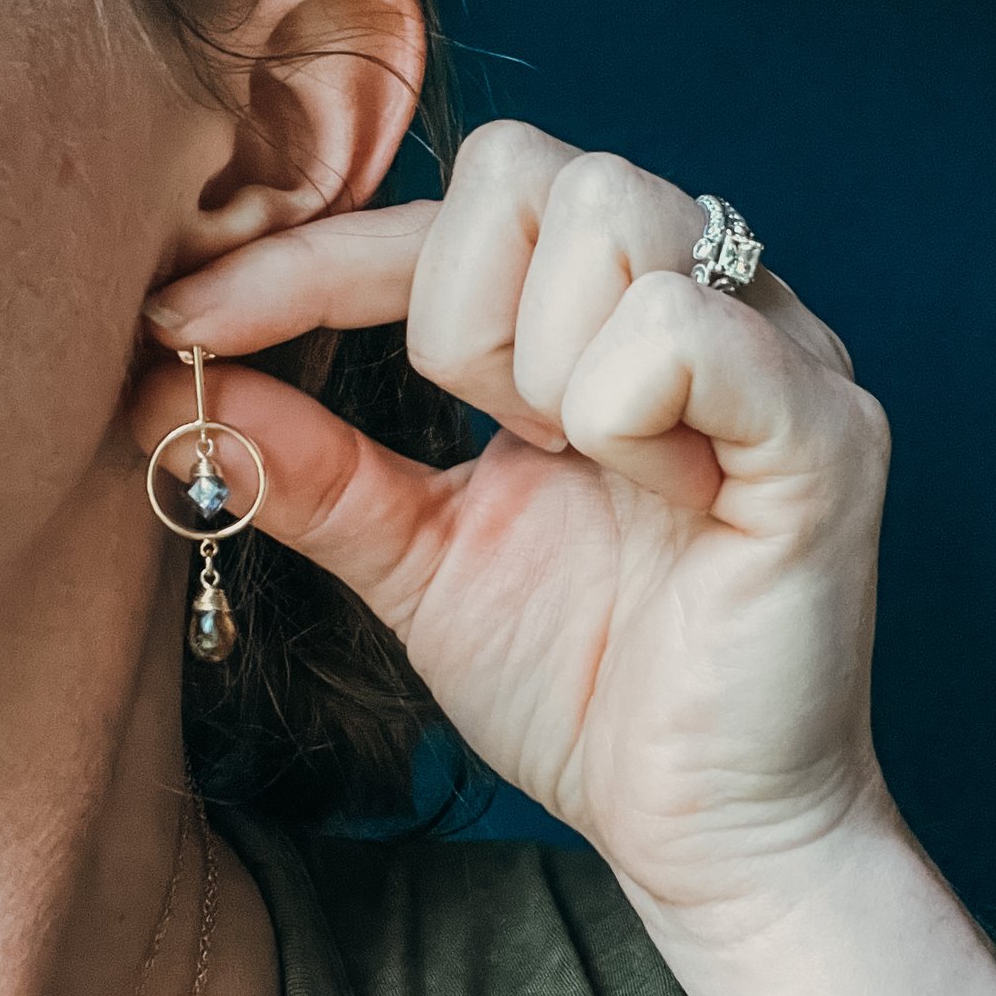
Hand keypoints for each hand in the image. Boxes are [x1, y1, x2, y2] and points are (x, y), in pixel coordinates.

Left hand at [138, 119, 893, 927]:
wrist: (702, 828)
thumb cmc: (583, 685)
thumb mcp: (416, 558)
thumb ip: (314, 464)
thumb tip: (168, 382)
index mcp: (604, 316)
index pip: (441, 212)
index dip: (302, 256)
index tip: (178, 317)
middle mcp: (700, 297)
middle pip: (523, 167)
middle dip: (457, 317)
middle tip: (497, 443)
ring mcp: (779, 346)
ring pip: (604, 213)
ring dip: (541, 367)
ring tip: (585, 472)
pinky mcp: (827, 426)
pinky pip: (686, 328)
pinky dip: (623, 413)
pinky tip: (659, 493)